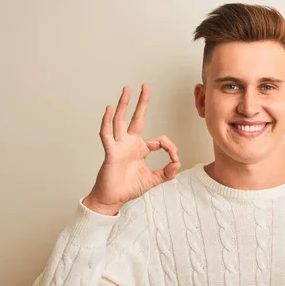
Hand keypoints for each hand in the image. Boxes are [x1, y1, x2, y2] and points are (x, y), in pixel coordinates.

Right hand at [83, 84, 180, 214]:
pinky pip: (107, 134)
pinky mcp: (111, 152)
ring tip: (127, 90)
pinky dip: (107, 121)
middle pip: (137, 118)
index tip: (175, 159)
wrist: (112, 198)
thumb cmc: (128, 188)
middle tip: (145, 87)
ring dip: (124, 105)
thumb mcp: (153, 180)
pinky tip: (108, 109)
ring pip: (121, 121)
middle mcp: (130, 144)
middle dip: (142, 102)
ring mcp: (119, 146)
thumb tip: (177, 164)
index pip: (159, 140)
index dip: (171, 147)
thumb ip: (166, 173)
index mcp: (141, 149)